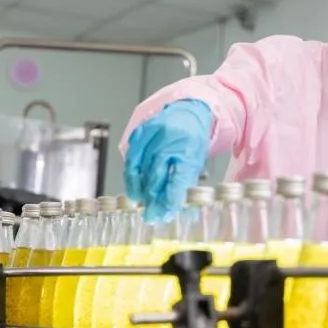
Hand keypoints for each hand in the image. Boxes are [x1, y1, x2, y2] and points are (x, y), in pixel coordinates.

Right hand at [124, 99, 213, 222]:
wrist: (186, 112)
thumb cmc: (192, 139)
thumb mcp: (196, 161)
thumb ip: (186, 185)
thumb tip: (182, 212)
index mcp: (189, 147)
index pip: (179, 178)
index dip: (171, 198)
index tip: (165, 213)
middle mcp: (170, 139)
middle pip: (157, 175)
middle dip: (153, 199)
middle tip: (152, 215)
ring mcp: (153, 135)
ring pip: (141, 169)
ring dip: (140, 190)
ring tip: (142, 204)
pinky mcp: (140, 132)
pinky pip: (131, 159)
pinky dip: (131, 177)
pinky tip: (134, 188)